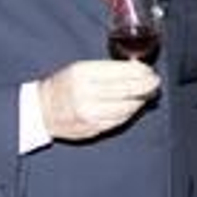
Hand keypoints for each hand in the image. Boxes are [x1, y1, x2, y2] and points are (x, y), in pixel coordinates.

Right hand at [39, 60, 160, 140]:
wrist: (41, 110)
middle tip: (155, 82)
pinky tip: (134, 105)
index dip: (141, 72)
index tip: (150, 71)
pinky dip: (130, 112)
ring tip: (147, 94)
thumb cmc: (63, 86)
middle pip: (128, 89)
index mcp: (83, 74)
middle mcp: (86, 93)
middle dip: (147, 86)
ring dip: (141, 100)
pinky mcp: (93, 127)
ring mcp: (90, 113)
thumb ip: (108, 69)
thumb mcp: (80, 68)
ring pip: (127, 107)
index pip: (122, 72)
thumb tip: (138, 68)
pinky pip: (120, 120)